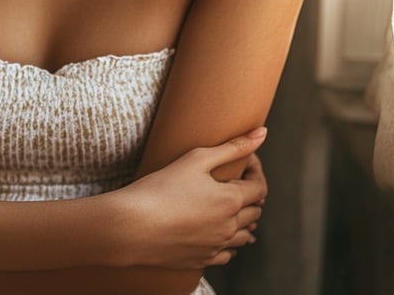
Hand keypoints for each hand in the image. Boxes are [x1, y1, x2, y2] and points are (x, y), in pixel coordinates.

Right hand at [113, 128, 267, 269]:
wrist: (131, 226)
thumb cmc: (160, 188)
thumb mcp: (196, 158)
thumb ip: (232, 147)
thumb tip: (262, 133)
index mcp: (231, 201)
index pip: (259, 186)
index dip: (255, 169)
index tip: (243, 159)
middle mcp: (229, 227)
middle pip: (255, 211)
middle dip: (250, 193)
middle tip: (232, 179)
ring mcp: (216, 246)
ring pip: (244, 235)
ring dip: (243, 219)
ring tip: (227, 205)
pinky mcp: (201, 260)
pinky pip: (227, 254)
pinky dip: (229, 242)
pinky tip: (217, 231)